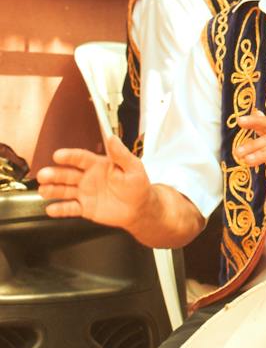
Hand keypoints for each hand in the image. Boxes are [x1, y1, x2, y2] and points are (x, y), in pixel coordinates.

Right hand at [38, 131, 152, 229]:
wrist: (140, 208)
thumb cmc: (138, 186)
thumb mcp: (134, 168)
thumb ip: (121, 154)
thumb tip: (113, 138)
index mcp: (97, 165)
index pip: (80, 158)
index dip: (69, 156)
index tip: (58, 155)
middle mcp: (87, 177)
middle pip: (67, 174)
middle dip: (55, 174)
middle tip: (44, 175)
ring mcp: (84, 193)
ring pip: (65, 190)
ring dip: (53, 190)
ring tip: (43, 190)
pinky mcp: (85, 208)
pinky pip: (70, 208)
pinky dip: (60, 209)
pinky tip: (51, 209)